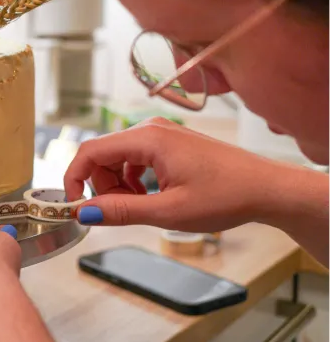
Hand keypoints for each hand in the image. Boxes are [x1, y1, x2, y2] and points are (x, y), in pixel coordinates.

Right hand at [64, 117, 320, 233]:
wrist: (267, 188)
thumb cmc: (227, 195)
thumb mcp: (168, 211)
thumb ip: (121, 211)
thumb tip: (84, 212)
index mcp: (148, 138)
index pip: (90, 151)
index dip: (74, 178)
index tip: (74, 205)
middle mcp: (151, 128)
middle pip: (102, 154)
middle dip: (100, 185)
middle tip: (117, 212)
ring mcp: (161, 133)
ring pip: (117, 157)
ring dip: (117, 184)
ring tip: (139, 206)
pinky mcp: (169, 142)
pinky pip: (134, 157)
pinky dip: (131, 179)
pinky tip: (149, 196)